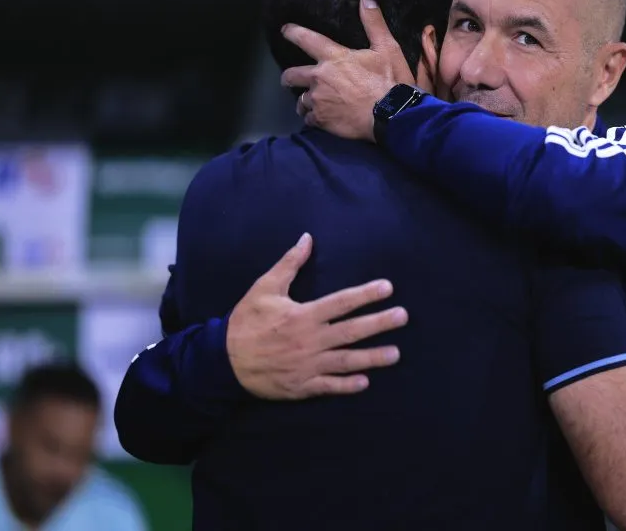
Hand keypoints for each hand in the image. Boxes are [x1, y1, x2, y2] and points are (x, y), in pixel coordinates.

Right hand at [227, 232, 407, 399]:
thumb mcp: (264, 288)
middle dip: (379, 323)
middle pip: (351, 331)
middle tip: (402, 317)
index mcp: (303, 315)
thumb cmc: (245, 322)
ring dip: (372, 358)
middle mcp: (310, 340)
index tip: (388, 288)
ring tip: (395, 354)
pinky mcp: (301, 385)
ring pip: (346, 360)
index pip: (341, 302)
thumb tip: (307, 238)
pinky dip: (346, 385)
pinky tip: (365, 382)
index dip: (366, 294)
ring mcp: (308, 365)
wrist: (222, 361)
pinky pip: (328, 386)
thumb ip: (289, 264)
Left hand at [281, 0, 416, 140]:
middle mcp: (319, 78)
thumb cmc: (389, 82)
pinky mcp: (321, 120)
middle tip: (289, 80)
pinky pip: (309, 119)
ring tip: (309, 105)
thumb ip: (374, 24)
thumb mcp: (387, 49)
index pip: (306, 39)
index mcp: (333, 58)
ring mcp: (318, 100)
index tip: (285, 30)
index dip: (292, 32)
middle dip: (288, 77)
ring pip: (301, 100)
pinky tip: (320, 120)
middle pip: (292, 75)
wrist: (391, 117)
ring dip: (304, 101)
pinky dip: (313, 119)